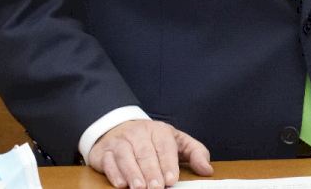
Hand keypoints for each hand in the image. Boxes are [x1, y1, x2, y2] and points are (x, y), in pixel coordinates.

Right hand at [88, 118, 212, 188]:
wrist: (120, 128)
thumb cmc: (153, 141)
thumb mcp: (178, 142)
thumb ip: (195, 153)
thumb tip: (207, 170)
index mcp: (159, 130)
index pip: (164, 145)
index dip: (168, 163)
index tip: (171, 179)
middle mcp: (138, 133)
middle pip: (145, 152)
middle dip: (151, 171)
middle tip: (156, 188)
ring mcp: (119, 141)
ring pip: (125, 156)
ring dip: (132, 173)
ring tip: (139, 187)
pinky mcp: (103, 152)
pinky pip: (108, 161)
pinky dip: (114, 173)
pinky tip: (121, 184)